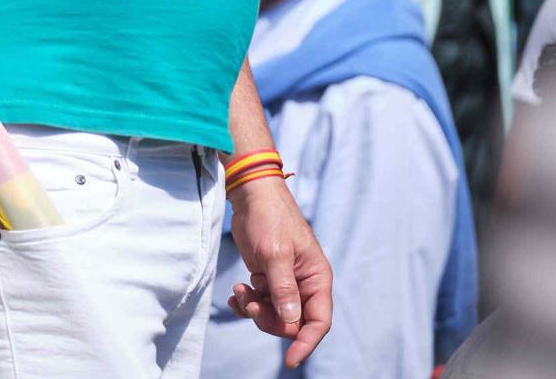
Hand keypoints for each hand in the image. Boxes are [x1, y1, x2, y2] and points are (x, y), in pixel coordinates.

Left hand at [228, 173, 331, 364]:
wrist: (250, 196)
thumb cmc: (269, 218)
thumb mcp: (275, 254)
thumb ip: (283, 288)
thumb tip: (291, 321)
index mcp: (316, 278)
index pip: (319, 321)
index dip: (307, 342)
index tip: (290, 360)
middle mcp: (304, 284)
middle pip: (292, 323)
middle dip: (270, 320)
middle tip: (250, 303)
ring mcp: (284, 283)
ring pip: (274, 316)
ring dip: (254, 310)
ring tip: (240, 291)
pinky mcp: (267, 279)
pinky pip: (260, 304)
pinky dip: (246, 303)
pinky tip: (236, 293)